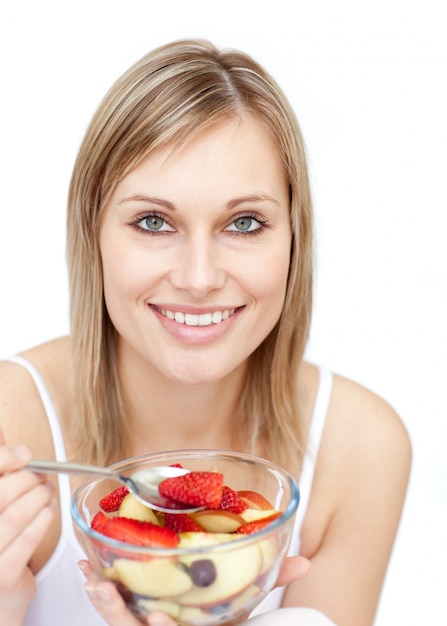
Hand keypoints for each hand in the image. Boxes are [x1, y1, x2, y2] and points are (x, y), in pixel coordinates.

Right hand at [0, 432, 54, 623]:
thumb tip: (1, 432)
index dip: (5, 458)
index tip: (24, 454)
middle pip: (2, 492)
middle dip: (28, 479)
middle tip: (42, 476)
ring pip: (15, 515)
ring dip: (39, 497)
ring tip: (47, 491)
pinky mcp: (2, 575)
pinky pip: (27, 540)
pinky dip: (44, 520)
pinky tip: (49, 511)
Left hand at [80, 555, 310, 625]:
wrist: (204, 622)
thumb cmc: (222, 615)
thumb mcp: (247, 604)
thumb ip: (271, 581)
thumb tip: (304, 562)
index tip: (158, 617)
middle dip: (117, 613)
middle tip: (104, 590)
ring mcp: (148, 625)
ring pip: (119, 620)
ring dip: (102, 600)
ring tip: (91, 579)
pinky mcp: (135, 612)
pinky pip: (113, 607)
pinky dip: (100, 589)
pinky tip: (89, 571)